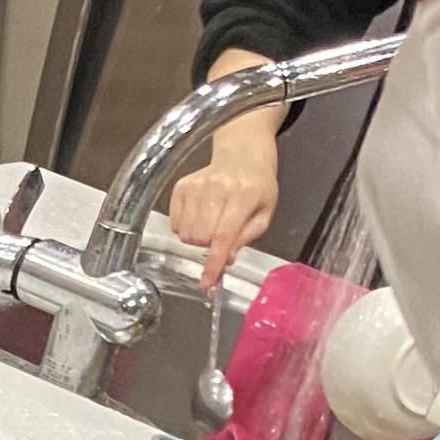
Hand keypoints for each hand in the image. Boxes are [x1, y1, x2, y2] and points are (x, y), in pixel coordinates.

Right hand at [172, 59, 282, 289]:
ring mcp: (196, 186)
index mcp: (244, 196)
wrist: (242, 155)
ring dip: (197, 238)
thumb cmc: (258, 187)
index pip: (224, 236)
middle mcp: (217, 189)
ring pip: (185, 234)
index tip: (206, 284)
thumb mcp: (264, 214)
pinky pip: (174, 224)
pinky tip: (199, 216)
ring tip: (211, 223)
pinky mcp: (181, 186)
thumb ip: (246, 237)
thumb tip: (226, 260)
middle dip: (209, 246)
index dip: (214, 263)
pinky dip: (184, 228)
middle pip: (201, 239)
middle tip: (221, 236)